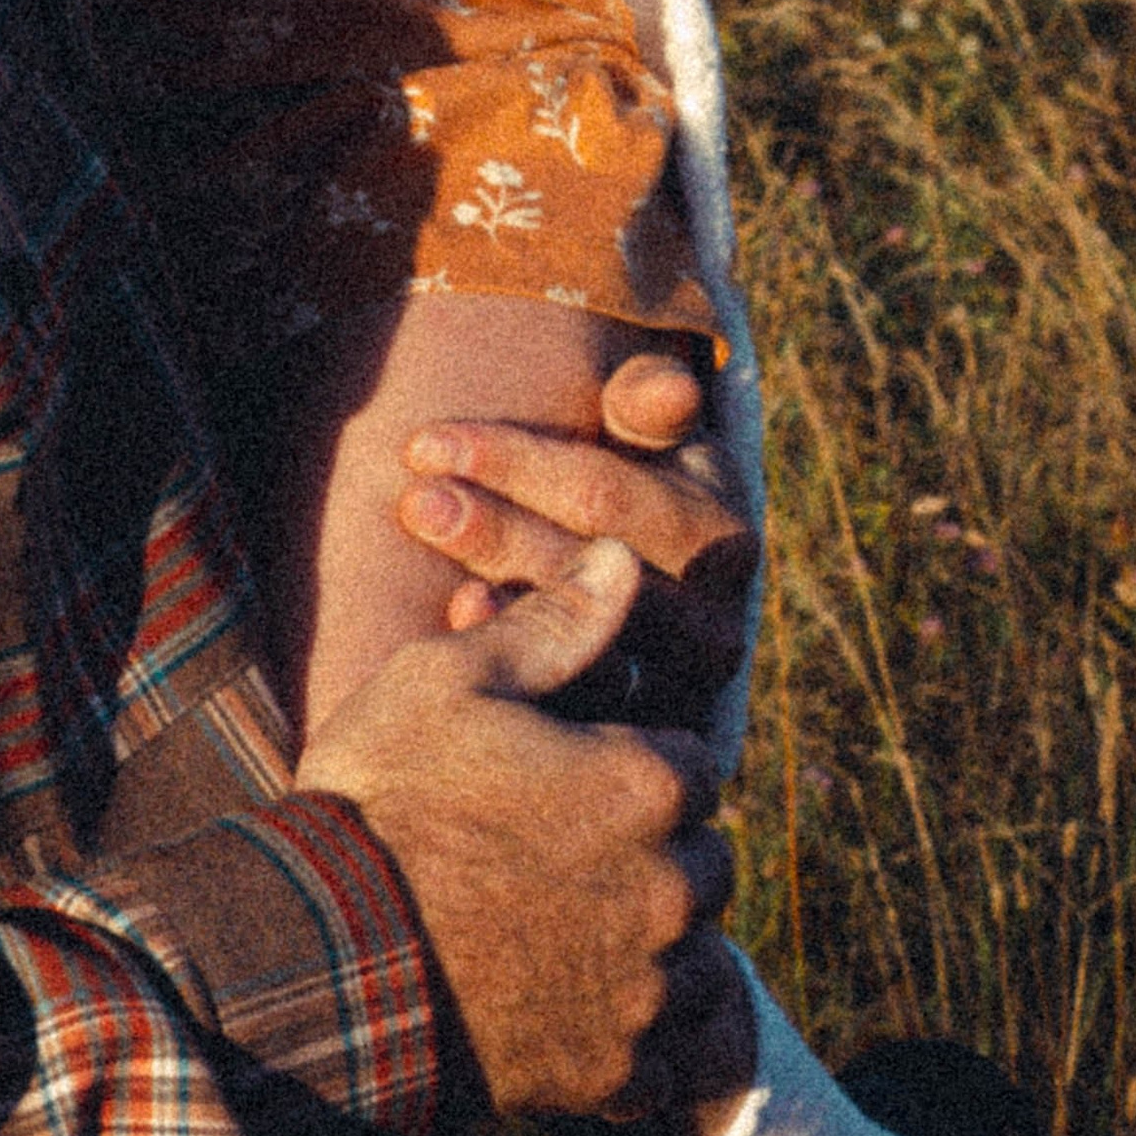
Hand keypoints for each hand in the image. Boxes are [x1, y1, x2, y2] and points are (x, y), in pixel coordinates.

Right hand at [297, 541, 735, 1119]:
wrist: (326, 950)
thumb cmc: (381, 795)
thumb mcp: (451, 680)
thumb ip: (555, 626)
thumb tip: (622, 558)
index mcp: (645, 784)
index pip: (693, 766)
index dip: (633, 762)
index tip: (574, 772)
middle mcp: (669, 888)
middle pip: (705, 862)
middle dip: (655, 851)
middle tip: (565, 849)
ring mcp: (646, 987)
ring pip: (696, 959)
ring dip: (654, 944)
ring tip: (566, 928)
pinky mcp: (617, 1070)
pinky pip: (670, 1057)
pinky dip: (640, 1038)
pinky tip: (573, 1006)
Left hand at [394, 352, 755, 735]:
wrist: (645, 584)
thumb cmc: (633, 479)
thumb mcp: (648, 436)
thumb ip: (650, 406)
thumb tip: (673, 389)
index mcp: (721, 538)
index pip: (602, 498)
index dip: (513, 463)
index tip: (427, 442)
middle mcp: (714, 626)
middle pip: (585, 574)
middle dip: (492, 531)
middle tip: (413, 500)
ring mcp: (679, 695)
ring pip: (578, 648)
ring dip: (495, 597)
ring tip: (423, 554)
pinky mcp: (639, 746)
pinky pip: (572, 715)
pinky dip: (510, 671)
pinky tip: (454, 628)